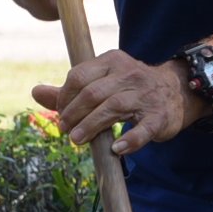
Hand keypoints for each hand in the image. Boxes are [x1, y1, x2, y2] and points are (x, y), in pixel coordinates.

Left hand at [35, 50, 201, 155]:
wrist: (177, 91)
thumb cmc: (131, 88)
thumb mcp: (103, 81)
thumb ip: (70, 89)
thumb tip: (35, 92)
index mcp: (112, 62)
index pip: (79, 76)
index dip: (65, 97)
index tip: (60, 115)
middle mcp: (129, 74)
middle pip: (93, 93)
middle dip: (74, 113)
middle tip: (65, 131)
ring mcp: (145, 95)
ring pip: (114, 107)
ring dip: (91, 126)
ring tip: (77, 140)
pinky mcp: (159, 116)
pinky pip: (144, 129)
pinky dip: (130, 140)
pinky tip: (117, 150)